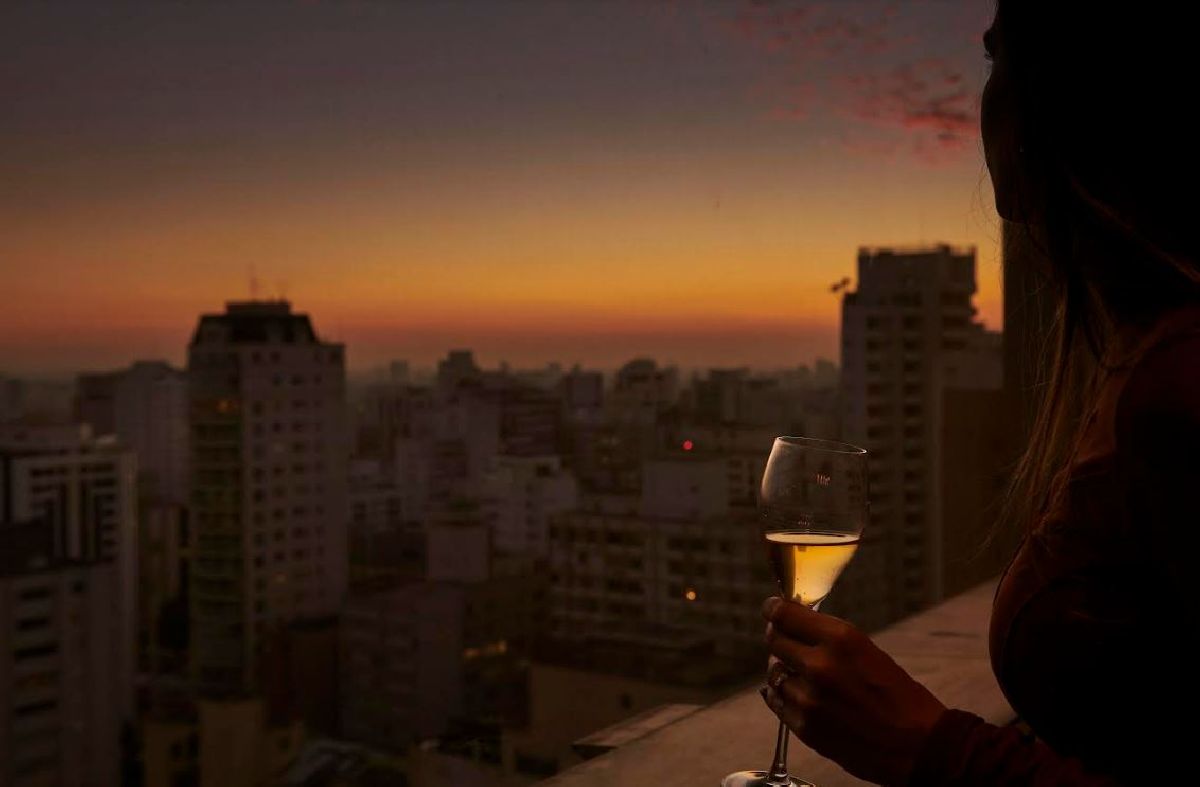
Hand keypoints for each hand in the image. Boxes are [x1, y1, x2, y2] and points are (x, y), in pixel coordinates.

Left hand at [761, 597, 945, 784]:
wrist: (919, 747)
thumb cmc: (901, 698)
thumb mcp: (869, 652)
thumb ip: (830, 639)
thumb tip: (797, 628)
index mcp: (840, 639)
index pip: (785, 614)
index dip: (774, 610)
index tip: (772, 609)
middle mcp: (819, 665)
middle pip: (774, 640)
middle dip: (779, 639)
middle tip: (786, 642)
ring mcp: (808, 698)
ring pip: (773, 672)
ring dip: (783, 670)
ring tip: (801, 675)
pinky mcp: (804, 726)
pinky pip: (777, 701)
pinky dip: (782, 695)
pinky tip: (796, 694)